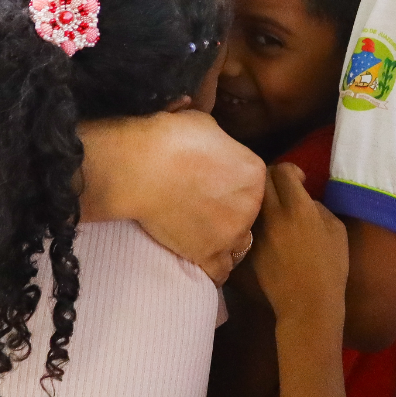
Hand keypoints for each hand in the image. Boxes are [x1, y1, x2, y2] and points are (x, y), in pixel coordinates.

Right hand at [78, 110, 264, 284]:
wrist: (141, 166)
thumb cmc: (170, 138)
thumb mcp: (206, 125)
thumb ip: (220, 142)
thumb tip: (214, 142)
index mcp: (254, 171)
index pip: (253, 184)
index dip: (235, 185)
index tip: (216, 183)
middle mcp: (251, 205)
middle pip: (250, 215)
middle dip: (233, 212)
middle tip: (206, 206)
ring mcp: (230, 233)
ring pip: (240, 245)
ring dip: (225, 240)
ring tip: (203, 232)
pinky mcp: (207, 255)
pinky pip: (221, 271)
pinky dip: (213, 267)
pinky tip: (201, 257)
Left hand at [250, 164, 348, 325]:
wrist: (308, 304)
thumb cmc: (330, 268)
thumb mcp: (337, 231)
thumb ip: (319, 207)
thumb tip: (305, 200)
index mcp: (299, 208)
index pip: (283, 171)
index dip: (291, 170)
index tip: (300, 180)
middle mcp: (273, 215)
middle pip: (262, 180)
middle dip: (272, 177)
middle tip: (283, 188)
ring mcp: (258, 232)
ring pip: (252, 200)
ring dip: (262, 197)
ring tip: (273, 207)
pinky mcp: (249, 247)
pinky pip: (250, 222)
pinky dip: (257, 218)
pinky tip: (268, 229)